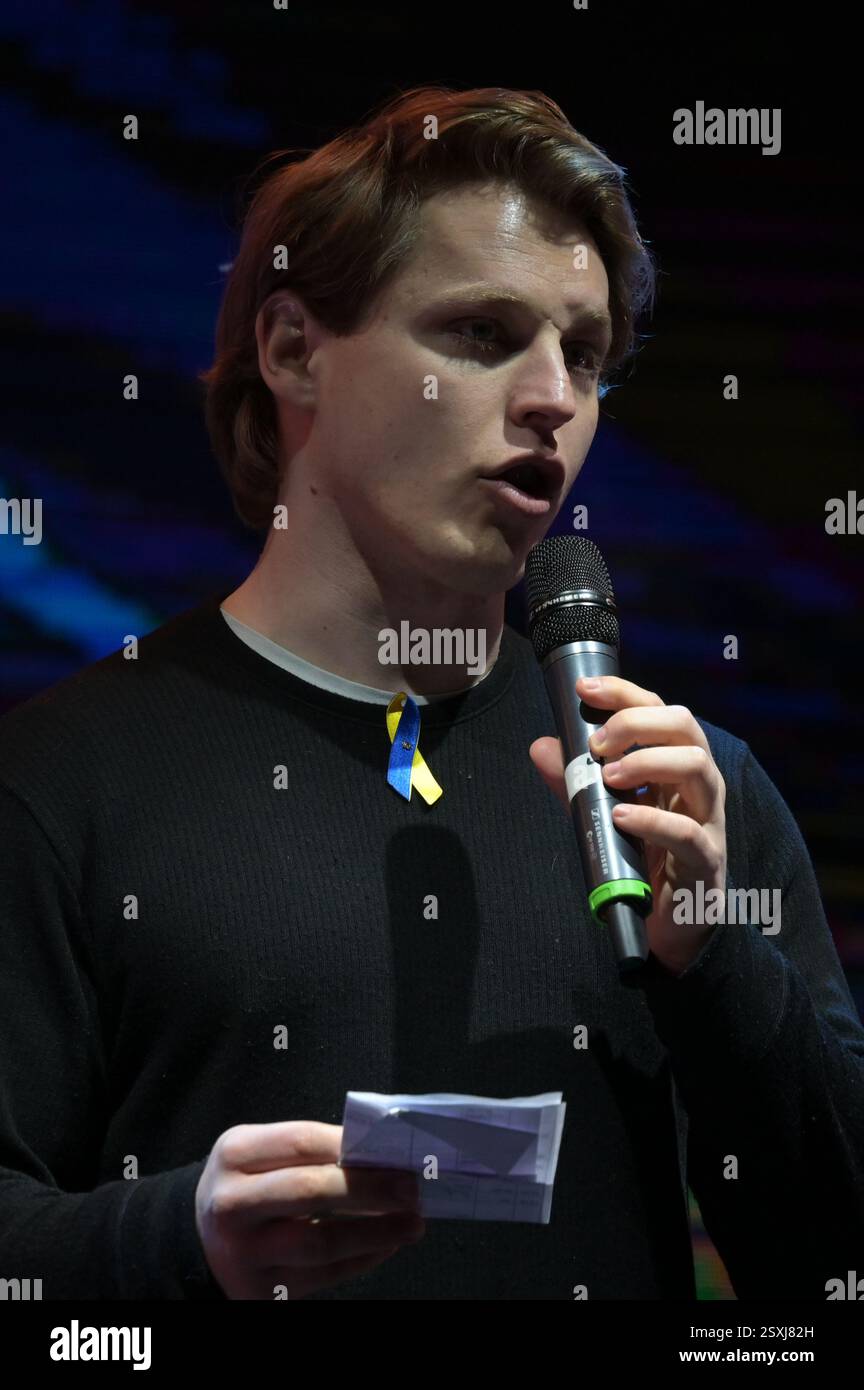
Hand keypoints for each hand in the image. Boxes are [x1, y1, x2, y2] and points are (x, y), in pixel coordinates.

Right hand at [195, 1121, 424, 1298]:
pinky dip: (363, 1259)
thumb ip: (307, 1148)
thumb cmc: (245, 1184)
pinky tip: (387, 1244)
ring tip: (412, 1223)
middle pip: (310, 1190)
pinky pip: (324, 1275)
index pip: (302, 1142)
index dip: (352, 1145)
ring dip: (376, 1232)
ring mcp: (245, 1252)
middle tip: (411, 1187)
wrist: (197, 1241)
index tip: (394, 1148)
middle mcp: (233, 1203)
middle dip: (370, 1188)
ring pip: (320, 1242)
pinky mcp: (262, 1290)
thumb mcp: (258, 1152)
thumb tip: (377, 1152)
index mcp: (235, 1154)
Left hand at [529, 675, 726, 975]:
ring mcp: (708, 821)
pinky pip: (688, 832)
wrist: (670, 926)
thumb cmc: (642, 861)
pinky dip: (652, 819)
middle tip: (597, 744)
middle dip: (637, 723)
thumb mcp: (602, 814)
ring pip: (698, 767)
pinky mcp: (707, 861)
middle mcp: (699, 785)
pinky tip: (620, 816)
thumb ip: (575, 783)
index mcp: (676, 766)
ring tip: (607, 776)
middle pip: (685, 727)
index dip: (624, 693)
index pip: (660, 711)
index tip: (584, 689)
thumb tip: (541, 746)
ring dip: (647, 762)